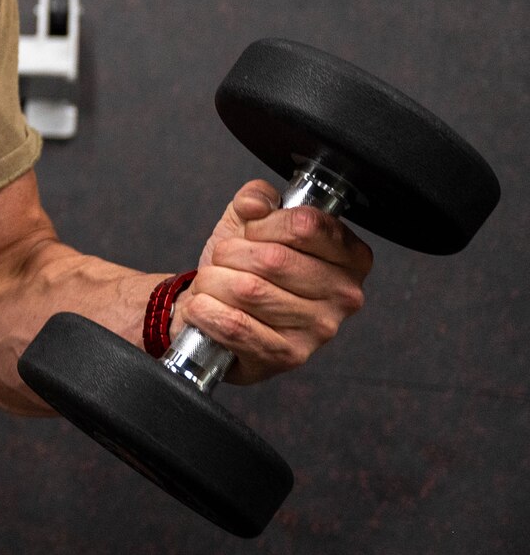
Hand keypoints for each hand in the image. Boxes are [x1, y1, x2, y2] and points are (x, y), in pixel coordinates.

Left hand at [176, 180, 372, 382]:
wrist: (214, 310)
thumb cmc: (241, 268)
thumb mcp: (248, 221)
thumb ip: (256, 198)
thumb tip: (256, 202)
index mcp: (349, 257)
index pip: (305, 225)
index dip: (263, 223)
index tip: (250, 232)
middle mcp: (344, 295)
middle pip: (273, 259)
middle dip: (231, 254)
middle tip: (225, 261)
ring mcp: (319, 329)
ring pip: (248, 290)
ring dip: (214, 282)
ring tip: (215, 286)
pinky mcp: (287, 356)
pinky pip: (234, 324)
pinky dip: (206, 311)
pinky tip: (206, 308)